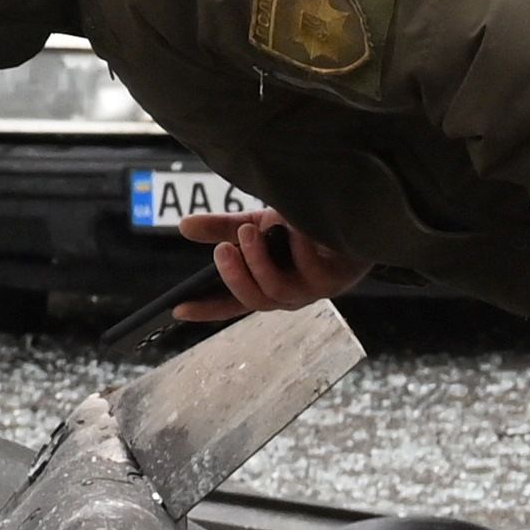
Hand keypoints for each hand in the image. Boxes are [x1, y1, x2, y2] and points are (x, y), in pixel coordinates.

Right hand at [174, 207, 364, 318]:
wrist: (351, 219)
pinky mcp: (335, 280)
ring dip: (258, 261)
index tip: (178, 309)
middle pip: (253, 300)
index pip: (232, 303)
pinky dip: (296, 243)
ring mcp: (311, 290)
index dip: (206, 309)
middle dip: (234, 277)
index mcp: (266, 285)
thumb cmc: (302, 228)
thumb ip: (223, 227)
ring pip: (277, 291)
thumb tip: (182, 226)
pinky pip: (308, 266)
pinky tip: (293, 224)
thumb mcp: (258, 225)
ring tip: (250, 231)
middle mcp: (288, 295)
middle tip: (222, 249)